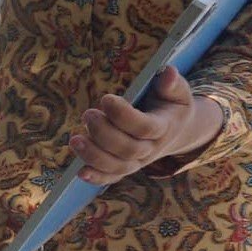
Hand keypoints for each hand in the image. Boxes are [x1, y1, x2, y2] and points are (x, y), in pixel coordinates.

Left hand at [74, 65, 222, 186]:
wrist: (175, 130)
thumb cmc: (169, 105)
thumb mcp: (177, 92)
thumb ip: (172, 84)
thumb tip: (168, 72)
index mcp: (164, 128)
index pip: (144, 127)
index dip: (123, 115)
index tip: (105, 99)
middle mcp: (151, 149)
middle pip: (128, 149)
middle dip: (104, 133)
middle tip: (87, 114)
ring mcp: (137, 162)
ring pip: (117, 166)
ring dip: (94, 155)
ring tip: (75, 140)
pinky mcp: (124, 168)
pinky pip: (110, 178)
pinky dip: (96, 177)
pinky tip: (80, 172)